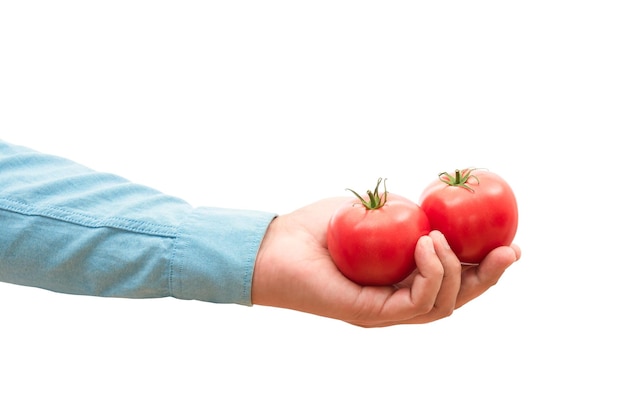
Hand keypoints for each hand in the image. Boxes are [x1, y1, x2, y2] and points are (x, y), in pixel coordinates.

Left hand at [252, 197, 520, 327]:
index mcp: (400, 281)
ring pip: (441, 306)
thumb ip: (403, 216)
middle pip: (455, 299)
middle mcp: (397, 301)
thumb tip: (432, 209)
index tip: (508, 242)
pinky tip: (428, 244)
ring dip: (455, 272)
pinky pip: (416, 303)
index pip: (451, 280)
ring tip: (443, 238)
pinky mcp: (371, 315)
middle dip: (488, 277)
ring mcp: (385, 312)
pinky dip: (431, 273)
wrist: (276, 244)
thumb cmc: (318, 228)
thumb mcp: (373, 214)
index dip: (483, 266)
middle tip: (510, 251)